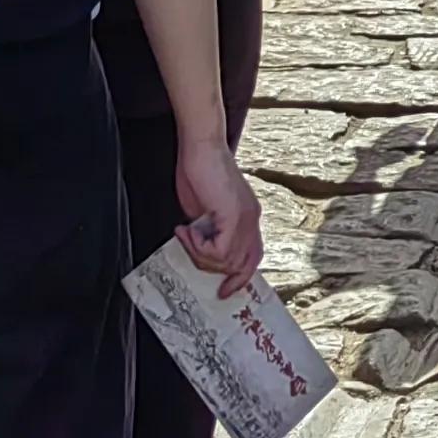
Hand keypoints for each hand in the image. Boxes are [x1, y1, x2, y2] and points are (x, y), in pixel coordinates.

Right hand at [172, 132, 263, 295]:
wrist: (200, 145)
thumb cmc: (199, 172)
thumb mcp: (206, 212)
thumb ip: (211, 233)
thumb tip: (204, 256)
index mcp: (249, 218)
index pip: (252, 258)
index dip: (239, 278)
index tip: (223, 291)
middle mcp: (253, 220)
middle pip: (240, 266)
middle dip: (211, 268)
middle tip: (189, 251)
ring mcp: (246, 217)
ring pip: (227, 261)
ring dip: (199, 254)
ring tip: (184, 234)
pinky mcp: (234, 215)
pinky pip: (218, 250)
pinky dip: (197, 245)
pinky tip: (187, 228)